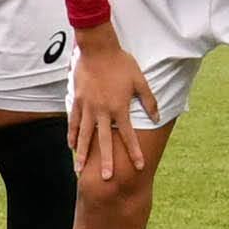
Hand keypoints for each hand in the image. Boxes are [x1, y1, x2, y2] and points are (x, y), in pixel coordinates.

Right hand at [67, 33, 152, 187]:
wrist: (97, 48)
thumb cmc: (121, 63)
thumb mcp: (140, 80)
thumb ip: (148, 100)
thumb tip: (157, 116)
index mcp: (119, 108)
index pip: (129, 135)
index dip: (134, 151)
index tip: (139, 166)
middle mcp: (102, 111)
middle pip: (105, 141)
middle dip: (106, 161)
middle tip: (106, 179)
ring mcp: (87, 107)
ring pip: (84, 135)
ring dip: (83, 154)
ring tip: (79, 170)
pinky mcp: (77, 100)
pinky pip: (73, 121)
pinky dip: (72, 135)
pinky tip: (71, 146)